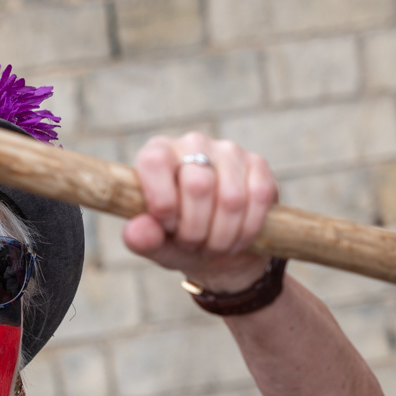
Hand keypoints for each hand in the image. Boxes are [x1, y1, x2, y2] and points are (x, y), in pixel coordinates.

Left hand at [124, 133, 278, 291]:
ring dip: (222, 236)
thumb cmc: (178, 242)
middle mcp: (192, 144)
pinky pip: (258, 198)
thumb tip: (136, 230)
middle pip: (197, 185)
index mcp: (157, 154)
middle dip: (195, 230)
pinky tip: (236, 240)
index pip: (154, 162)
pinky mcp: (258, 164)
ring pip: (231, 198)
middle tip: (192, 244)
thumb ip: (141, 239)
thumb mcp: (156, 246)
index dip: (162, 201)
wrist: (220, 252)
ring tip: (212, 245)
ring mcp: (228, 151)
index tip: (168, 226)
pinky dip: (247, 230)